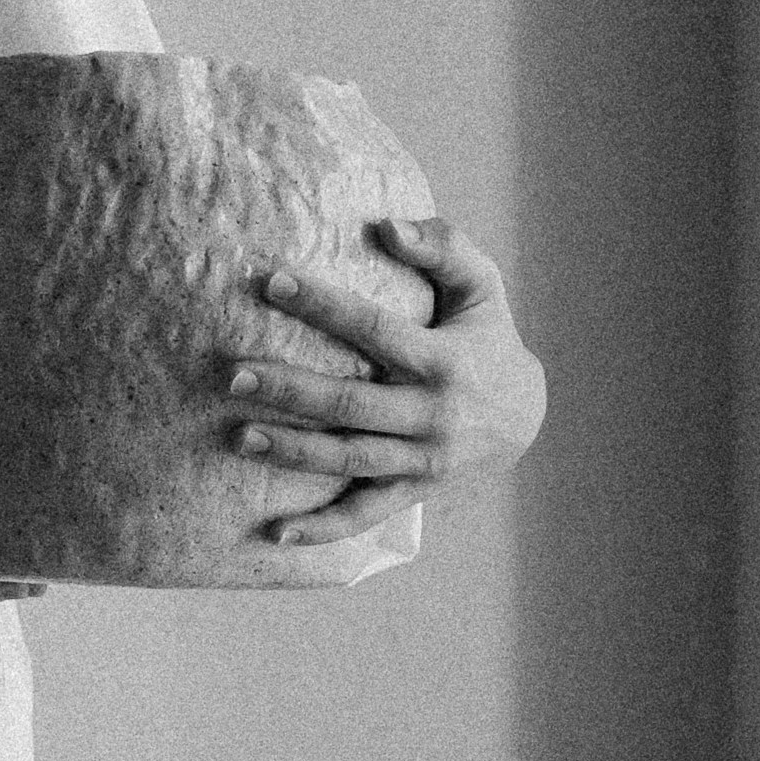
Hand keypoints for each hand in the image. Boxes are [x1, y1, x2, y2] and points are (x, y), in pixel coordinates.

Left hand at [220, 215, 546, 553]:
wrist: (526, 417)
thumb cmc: (488, 337)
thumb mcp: (482, 285)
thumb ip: (443, 247)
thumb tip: (387, 226)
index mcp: (443, 360)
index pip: (375, 329)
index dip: (324, 305)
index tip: (271, 282)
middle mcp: (432, 414)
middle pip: (351, 404)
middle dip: (290, 391)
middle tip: (233, 376)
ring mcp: (422, 459)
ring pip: (350, 458)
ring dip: (293, 452)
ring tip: (238, 438)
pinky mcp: (414, 490)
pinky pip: (365, 514)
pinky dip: (324, 529)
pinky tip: (276, 534)